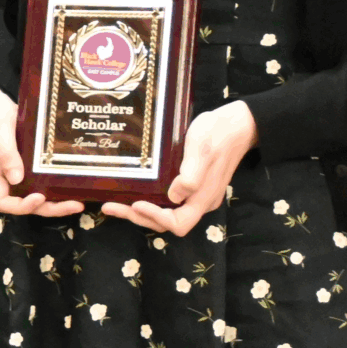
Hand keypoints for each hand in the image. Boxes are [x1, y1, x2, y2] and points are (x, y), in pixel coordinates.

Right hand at [0, 79, 84, 216]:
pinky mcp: (27, 161)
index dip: (21, 206)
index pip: (3, 200)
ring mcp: (16, 168)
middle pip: (23, 202)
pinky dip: (54, 186)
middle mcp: (4, 174)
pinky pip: (39, 180)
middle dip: (48, 208)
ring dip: (55, 201)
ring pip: (34, 194)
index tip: (39, 197)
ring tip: (78, 200)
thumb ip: (5, 151)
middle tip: (74, 204)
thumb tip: (17, 179)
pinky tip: (71, 183)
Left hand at [99, 100, 256, 236]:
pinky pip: (169, 202)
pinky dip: (150, 201)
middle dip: (138, 217)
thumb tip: (174, 196)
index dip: (155, 217)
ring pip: (167, 213)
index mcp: (204, 198)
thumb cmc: (217, 134)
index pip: (178, 223)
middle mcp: (200, 202)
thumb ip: (191, 175)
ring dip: (141, 212)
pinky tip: (134, 191)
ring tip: (115, 203)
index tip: (135, 203)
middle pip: (167, 222)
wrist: (236, 124)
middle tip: (110, 207)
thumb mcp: (201, 150)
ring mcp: (196, 195)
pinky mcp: (192, 185)